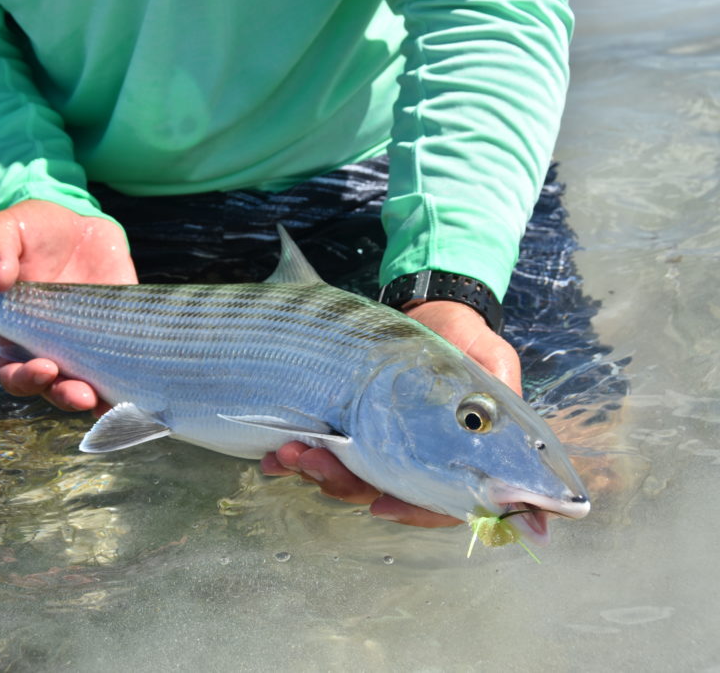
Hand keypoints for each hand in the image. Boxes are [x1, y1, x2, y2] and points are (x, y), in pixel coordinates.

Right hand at [0, 199, 136, 411]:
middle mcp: (53, 349)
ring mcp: (89, 346)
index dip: (25, 380)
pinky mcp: (122, 335)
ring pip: (92, 387)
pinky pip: (128, 367)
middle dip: (67, 397)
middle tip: (81, 394)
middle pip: (55, 390)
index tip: (43, 369)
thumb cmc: (33, 231)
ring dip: (100, 399)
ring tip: (109, 401)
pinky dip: (134, 384)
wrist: (77, 221)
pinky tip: (142, 391)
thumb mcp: (6, 228)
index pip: (15, 374)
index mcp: (18, 335)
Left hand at [261, 300, 521, 526]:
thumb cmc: (466, 338)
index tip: (381, 506)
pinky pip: (317, 453)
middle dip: (341, 484)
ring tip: (289, 450)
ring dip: (313, 469)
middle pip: (375, 494)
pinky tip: (275, 453)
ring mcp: (374, 444)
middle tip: (315, 461)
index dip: (409, 512)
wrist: (428, 305)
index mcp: (451, 457)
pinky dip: (293, 457)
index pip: (433, 506)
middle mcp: (410, 458)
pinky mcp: (343, 426)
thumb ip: (504, 422)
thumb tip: (543, 500)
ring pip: (341, 478)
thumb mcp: (493, 370)